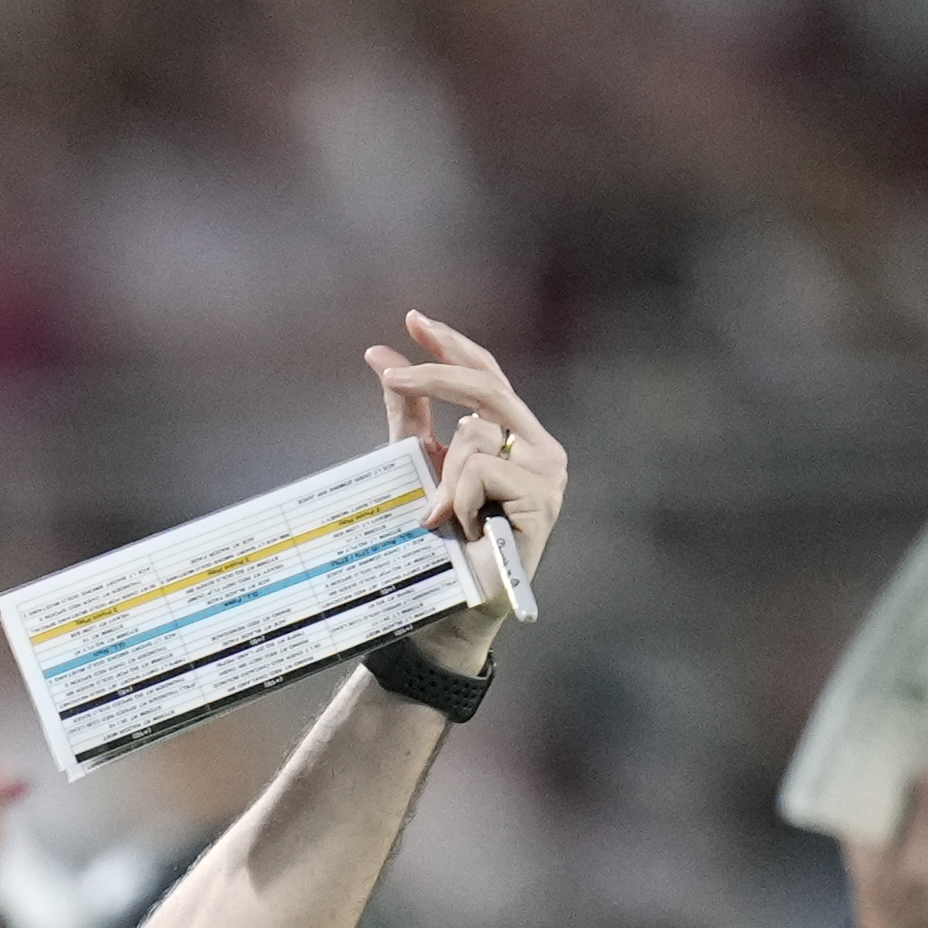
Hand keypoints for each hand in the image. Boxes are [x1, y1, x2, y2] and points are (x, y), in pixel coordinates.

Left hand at [363, 313, 566, 667]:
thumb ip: (408, 412)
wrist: (453, 607)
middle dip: (437, 373)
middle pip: (487, 386)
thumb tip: (379, 354)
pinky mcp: (544, 500)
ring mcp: (548, 473)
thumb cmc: (441, 542)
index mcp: (514, 435)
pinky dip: (460, 500)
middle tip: (392, 375)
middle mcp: (540, 447)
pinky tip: (468, 530)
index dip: (452, 344)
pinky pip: (482, 471)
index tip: (412, 320)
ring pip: (475, 438)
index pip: (487, 374)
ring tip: (446, 521)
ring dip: (444, 480)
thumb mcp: (417, 466)